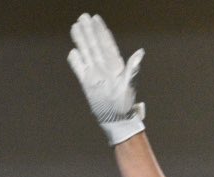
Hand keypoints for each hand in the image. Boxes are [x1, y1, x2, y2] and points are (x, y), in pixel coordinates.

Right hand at [68, 12, 145, 144]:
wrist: (116, 121)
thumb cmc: (125, 106)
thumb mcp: (130, 86)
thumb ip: (133, 69)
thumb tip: (140, 53)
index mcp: (115, 66)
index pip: (106, 44)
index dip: (101, 31)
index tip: (96, 19)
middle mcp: (104, 68)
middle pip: (95, 45)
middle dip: (89, 31)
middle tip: (83, 17)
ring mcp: (95, 75)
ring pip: (87, 54)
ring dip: (81, 40)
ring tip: (75, 27)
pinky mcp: (87, 84)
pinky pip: (79, 69)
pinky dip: (76, 61)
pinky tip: (73, 51)